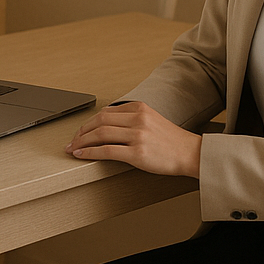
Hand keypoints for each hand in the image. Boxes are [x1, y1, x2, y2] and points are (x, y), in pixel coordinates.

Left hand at [65, 101, 200, 177]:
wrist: (191, 154)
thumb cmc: (172, 141)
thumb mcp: (152, 120)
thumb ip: (132, 119)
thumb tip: (105, 126)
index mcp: (140, 108)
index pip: (106, 112)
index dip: (89, 122)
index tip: (81, 131)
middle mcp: (138, 119)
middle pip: (100, 120)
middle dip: (82, 131)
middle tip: (72, 140)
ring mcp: (138, 135)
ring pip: (100, 134)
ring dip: (82, 141)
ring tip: (73, 148)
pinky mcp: (138, 153)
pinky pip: (106, 151)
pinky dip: (90, 152)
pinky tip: (82, 155)